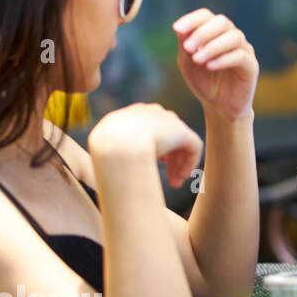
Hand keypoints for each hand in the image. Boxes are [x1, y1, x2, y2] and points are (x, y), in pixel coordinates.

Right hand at [88, 103, 203, 188]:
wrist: (116, 145)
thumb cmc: (105, 152)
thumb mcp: (104, 150)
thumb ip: (117, 152)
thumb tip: (122, 164)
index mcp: (130, 115)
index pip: (148, 129)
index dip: (152, 147)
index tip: (149, 163)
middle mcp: (150, 113)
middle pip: (166, 134)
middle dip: (168, 159)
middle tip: (168, 178)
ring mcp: (167, 120)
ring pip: (179, 142)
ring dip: (178, 164)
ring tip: (176, 183)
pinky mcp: (182, 131)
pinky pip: (192, 146)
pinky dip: (190, 162)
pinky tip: (183, 176)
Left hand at [174, 9, 258, 120]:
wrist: (219, 106)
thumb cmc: (204, 82)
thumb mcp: (187, 63)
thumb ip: (185, 45)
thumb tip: (181, 29)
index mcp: (215, 33)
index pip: (206, 16)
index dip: (192, 19)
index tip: (176, 29)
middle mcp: (231, 37)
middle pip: (222, 22)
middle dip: (203, 32)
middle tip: (188, 48)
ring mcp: (244, 50)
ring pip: (234, 37)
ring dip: (212, 46)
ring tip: (197, 60)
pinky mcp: (251, 65)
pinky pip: (240, 56)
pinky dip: (223, 59)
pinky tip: (209, 66)